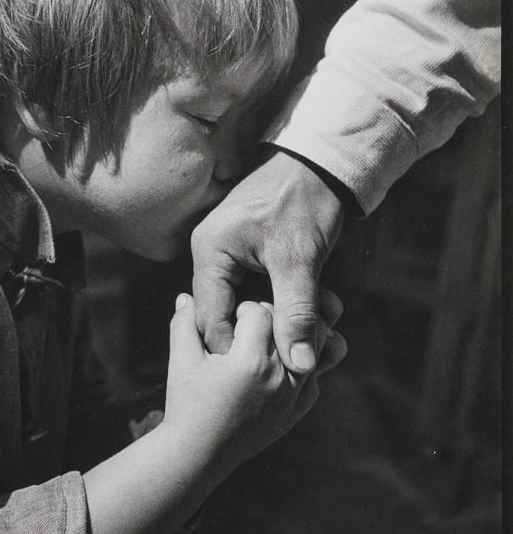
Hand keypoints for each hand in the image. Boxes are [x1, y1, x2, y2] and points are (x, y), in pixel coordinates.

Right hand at [163, 295, 346, 469]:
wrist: (198, 455)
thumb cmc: (186, 404)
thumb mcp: (181, 360)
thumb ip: (184, 323)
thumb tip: (185, 296)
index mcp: (250, 362)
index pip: (261, 311)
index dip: (244, 307)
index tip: (232, 316)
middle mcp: (278, 377)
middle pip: (287, 325)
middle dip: (270, 318)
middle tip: (249, 325)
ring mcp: (292, 397)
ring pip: (312, 348)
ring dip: (293, 336)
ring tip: (269, 337)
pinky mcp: (296, 412)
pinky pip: (312, 377)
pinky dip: (299, 364)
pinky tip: (276, 363)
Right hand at [191, 149, 343, 372]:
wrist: (320, 163)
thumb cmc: (302, 201)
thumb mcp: (299, 259)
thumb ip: (297, 313)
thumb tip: (300, 366)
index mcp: (209, 254)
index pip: (211, 319)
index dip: (239, 349)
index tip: (274, 370)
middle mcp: (212, 257)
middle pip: (230, 315)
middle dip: (270, 333)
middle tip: (308, 346)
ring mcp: (230, 257)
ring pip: (251, 306)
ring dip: (285, 318)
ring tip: (324, 325)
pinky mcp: (249, 258)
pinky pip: (262, 293)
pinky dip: (290, 303)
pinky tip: (322, 309)